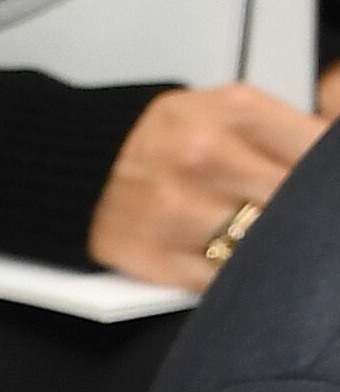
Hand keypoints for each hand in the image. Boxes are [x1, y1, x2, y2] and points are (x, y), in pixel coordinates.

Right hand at [86, 77, 328, 287]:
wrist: (76, 165)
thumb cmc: (162, 140)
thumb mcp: (227, 110)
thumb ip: (285, 134)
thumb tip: (331, 165)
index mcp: (234, 111)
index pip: (318, 151)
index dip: (329, 180)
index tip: (325, 194)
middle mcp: (205, 156)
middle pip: (296, 201)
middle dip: (309, 217)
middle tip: (309, 225)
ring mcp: (178, 210)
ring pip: (263, 245)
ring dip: (276, 250)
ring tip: (274, 245)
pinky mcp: (156, 256)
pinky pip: (222, 280)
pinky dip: (238, 279)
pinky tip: (243, 266)